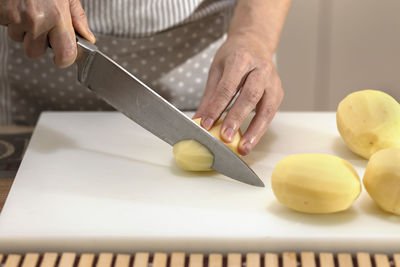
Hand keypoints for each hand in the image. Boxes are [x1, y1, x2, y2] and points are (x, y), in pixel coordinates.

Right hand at [0, 0, 94, 67]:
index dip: (65, 59)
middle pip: (36, 53)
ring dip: (24, 30)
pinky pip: (6, 27)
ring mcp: (16, 18)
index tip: (63, 57)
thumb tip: (88, 38)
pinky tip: (18, 6)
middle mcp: (37, 20)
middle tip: (42, 25)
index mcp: (58, 16)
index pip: (65, 55)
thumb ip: (78, 19)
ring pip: (19, 40)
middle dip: (38, 44)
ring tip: (28, 10)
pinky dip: (11, 19)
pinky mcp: (1, 14)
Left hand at [194, 34, 283, 155]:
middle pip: (250, 96)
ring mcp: (273, 81)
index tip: (206, 124)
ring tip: (244, 148)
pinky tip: (251, 140)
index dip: (217, 107)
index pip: (228, 87)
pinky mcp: (278, 92)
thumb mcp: (216, 71)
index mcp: (241, 59)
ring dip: (255, 130)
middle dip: (237, 119)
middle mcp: (261, 69)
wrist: (255, 43)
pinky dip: (260, 128)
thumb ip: (209, 97)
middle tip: (226, 138)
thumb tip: (198, 121)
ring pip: (266, 108)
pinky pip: (270, 113)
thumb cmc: (234, 57)